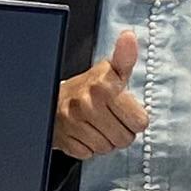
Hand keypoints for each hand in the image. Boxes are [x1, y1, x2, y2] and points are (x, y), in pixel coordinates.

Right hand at [55, 29, 146, 158]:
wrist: (50, 100)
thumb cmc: (87, 88)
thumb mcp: (109, 71)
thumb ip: (124, 57)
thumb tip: (129, 37)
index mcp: (103, 87)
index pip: (139, 122)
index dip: (134, 118)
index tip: (123, 109)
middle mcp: (88, 105)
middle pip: (125, 138)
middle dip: (120, 131)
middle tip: (109, 118)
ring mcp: (74, 124)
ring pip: (107, 148)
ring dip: (104, 140)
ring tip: (96, 125)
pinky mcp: (65, 141)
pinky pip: (89, 154)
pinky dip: (88, 146)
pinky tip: (84, 133)